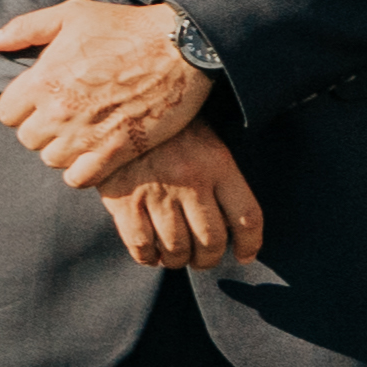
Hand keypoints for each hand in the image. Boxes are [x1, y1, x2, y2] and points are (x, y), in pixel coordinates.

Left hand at [0, 0, 209, 187]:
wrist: (181, 46)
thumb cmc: (125, 27)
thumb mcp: (69, 15)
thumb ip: (23, 30)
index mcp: (43, 80)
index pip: (7, 113)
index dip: (22, 108)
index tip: (41, 101)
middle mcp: (60, 111)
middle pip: (28, 139)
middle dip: (42, 129)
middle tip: (65, 116)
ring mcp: (88, 134)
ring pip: (52, 160)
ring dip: (63, 150)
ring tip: (82, 132)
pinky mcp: (118, 150)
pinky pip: (80, 178)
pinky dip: (84, 170)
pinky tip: (96, 152)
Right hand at [95, 122, 263, 270]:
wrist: (116, 106)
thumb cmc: (167, 127)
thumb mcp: (204, 140)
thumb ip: (219, 176)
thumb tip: (231, 224)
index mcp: (217, 164)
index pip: (247, 217)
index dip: (250, 244)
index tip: (244, 255)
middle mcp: (190, 181)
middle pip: (212, 240)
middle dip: (209, 259)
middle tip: (204, 259)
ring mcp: (155, 192)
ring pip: (177, 248)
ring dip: (179, 260)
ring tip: (177, 258)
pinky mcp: (122, 200)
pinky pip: (140, 244)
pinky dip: (147, 257)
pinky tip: (150, 254)